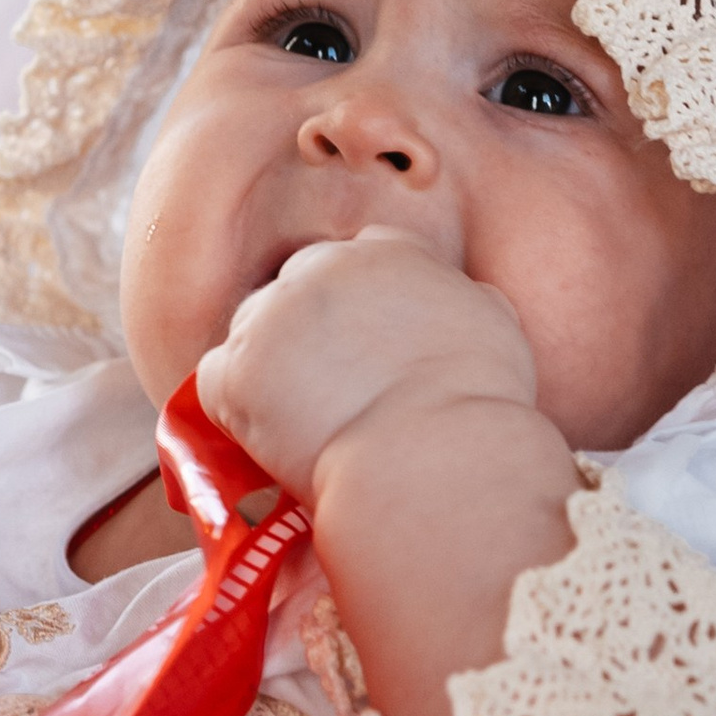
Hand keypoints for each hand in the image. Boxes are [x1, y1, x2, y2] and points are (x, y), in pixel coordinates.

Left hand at [194, 228, 536, 504]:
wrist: (429, 462)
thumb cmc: (476, 408)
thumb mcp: (497, 331)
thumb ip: (469, 301)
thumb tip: (464, 301)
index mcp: (388, 253)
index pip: (359, 260)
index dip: (360, 307)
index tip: (366, 348)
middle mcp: (324, 267)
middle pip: (298, 287)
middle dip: (308, 331)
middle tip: (330, 388)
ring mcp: (272, 315)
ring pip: (252, 330)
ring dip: (270, 368)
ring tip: (304, 422)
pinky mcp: (235, 369)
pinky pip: (218, 380)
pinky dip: (236, 410)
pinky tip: (271, 438)